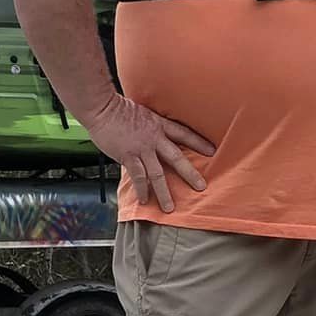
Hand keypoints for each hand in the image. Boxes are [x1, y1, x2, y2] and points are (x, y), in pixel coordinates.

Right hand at [81, 93, 213, 212]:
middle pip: (177, 158)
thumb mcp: (143, 113)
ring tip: (169, 208)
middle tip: (201, 187)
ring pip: (158, 174)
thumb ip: (150, 126)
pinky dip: (142, 189)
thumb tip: (153, 139)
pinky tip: (144, 199)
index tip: (213, 151)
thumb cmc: (118, 108)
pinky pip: (138, 176)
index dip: (199, 142)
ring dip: (164, 192)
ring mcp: (142, 148)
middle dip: (190, 173)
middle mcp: (155, 138)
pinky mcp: (128, 156)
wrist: (103, 107)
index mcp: (159, 124)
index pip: (184, 134)